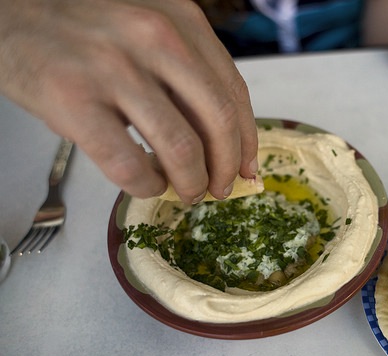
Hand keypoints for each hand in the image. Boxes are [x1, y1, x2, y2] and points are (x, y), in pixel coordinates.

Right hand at [0, 0, 257, 203]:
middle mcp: (154, 37)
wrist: (9, 14)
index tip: (249, 170)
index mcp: (181, 18)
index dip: (247, 141)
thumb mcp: (149, 34)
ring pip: (180, 148)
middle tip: (220, 189)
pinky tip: (146, 185)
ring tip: (186, 192)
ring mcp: (113, 67)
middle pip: (217, 121)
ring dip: (191, 183)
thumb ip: (186, 77)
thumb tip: (225, 143)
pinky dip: (147, 186)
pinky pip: (129, 164)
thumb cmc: (87, 31)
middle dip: (226, 168)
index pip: (233, 92)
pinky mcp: (73, 99)